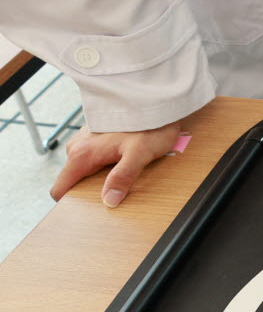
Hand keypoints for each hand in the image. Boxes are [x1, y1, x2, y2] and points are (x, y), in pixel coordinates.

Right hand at [49, 121, 182, 207]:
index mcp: (81, 155)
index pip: (60, 189)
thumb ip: (123, 176)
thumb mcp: (140, 154)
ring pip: (85, 168)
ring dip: (101, 175)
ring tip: (125, 172)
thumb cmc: (149, 125)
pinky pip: (93, 156)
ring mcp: (84, 140)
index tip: (89, 213)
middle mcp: (76, 147)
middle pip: (74, 180)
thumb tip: (109, 201)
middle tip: (118, 191)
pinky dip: (105, 162)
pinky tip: (124, 159)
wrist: (153, 98)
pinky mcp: (95, 136)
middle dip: (91, 189)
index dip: (71, 204)